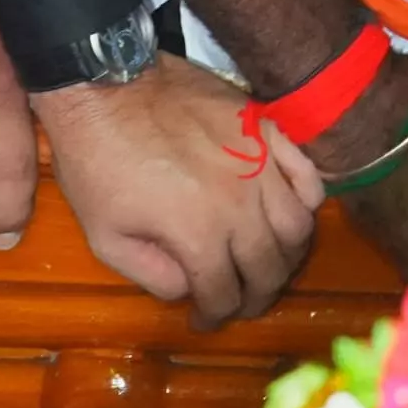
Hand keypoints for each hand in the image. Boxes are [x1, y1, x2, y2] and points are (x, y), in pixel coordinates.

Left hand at [35, 55, 322, 325]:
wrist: (109, 87)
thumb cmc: (98, 163)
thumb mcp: (105, 235)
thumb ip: (150, 274)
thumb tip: (186, 289)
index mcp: (199, 233)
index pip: (225, 291)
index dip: (216, 315)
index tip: (205, 321)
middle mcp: (242, 202)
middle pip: (271, 265)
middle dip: (258, 296)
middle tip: (243, 303)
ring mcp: (262, 162)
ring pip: (299, 225)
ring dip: (288, 256)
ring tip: (269, 264)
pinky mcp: (269, 131)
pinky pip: (308, 175)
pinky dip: (309, 202)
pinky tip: (291, 213)